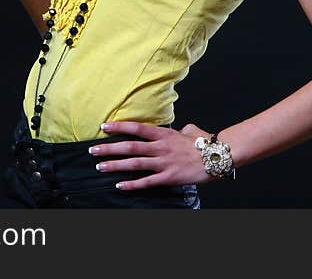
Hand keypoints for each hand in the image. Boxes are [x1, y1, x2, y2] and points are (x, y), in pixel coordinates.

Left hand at [88, 121, 214, 189]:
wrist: (219, 155)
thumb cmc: (205, 142)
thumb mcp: (190, 130)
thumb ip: (181, 130)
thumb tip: (181, 128)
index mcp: (165, 134)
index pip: (137, 128)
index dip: (119, 127)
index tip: (104, 126)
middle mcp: (161, 147)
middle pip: (130, 147)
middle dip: (109, 148)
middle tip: (93, 150)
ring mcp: (164, 162)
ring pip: (135, 164)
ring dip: (115, 165)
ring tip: (100, 167)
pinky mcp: (169, 177)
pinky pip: (147, 182)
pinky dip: (132, 184)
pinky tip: (120, 186)